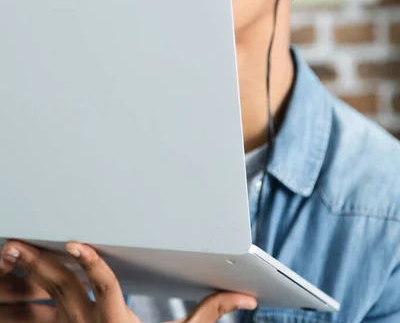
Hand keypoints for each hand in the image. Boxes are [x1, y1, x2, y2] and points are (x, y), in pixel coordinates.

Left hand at [0, 240, 256, 321]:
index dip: (90, 264)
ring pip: (47, 298)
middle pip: (62, 290)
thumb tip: (245, 298)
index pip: (103, 288)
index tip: (75, 244)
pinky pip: (41, 315)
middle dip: (39, 265)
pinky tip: (15, 282)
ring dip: (28, 275)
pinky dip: (27, 296)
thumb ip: (211, 313)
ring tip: (10, 253)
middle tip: (16, 244)